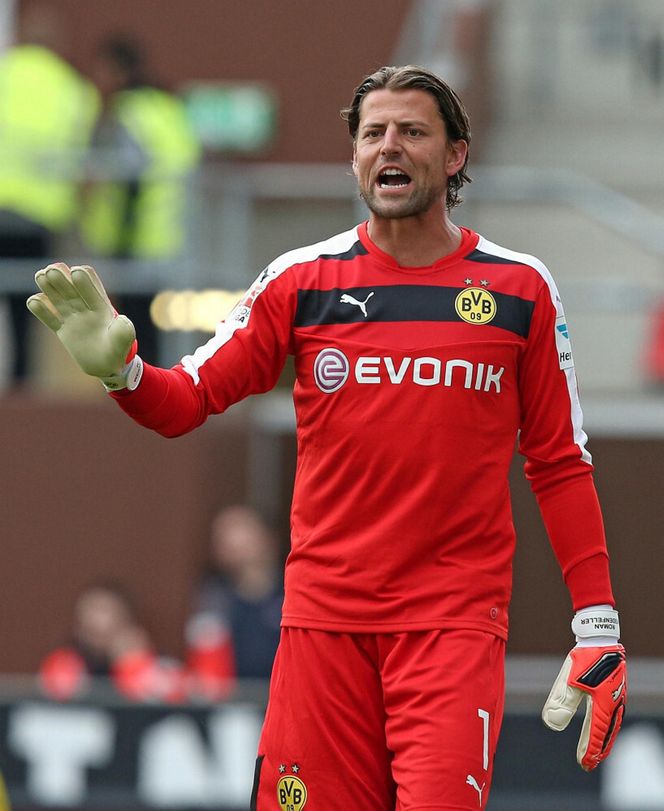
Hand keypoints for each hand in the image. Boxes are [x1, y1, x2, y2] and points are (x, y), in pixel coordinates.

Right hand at [26, 263, 140, 389]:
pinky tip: (33, 301)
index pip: (92, 288)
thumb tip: (121, 319)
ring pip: (59, 300)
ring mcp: (73, 320)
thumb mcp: (125, 341)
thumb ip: (124, 331)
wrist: (108, 367)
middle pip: (72, 290)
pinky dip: (41, 310)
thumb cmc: (119, 350)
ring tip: (40, 275)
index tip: (76, 273)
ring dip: (49, 288)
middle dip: (62, 279)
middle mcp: (86, 310)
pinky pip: (50, 319)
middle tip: (51, 270)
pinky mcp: (64, 332)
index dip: (84, 280)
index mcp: (102, 308)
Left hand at [542, 643, 625, 769]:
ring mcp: (617, 698)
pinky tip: (604, 730)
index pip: (595, 734)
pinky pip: (614, 716)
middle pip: (606, 734)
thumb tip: (551, 725)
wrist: (600, 638)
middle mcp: (613, 704)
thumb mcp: (569, 680)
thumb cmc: (584, 658)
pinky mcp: (616, 691)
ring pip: (612, 726)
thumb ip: (562, 703)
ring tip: (597, 753)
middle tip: (589, 764)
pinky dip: (609, 728)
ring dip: (604, 741)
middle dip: (597, 750)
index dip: (589, 750)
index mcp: (602, 704)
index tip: (583, 763)